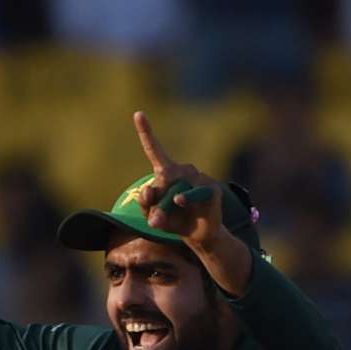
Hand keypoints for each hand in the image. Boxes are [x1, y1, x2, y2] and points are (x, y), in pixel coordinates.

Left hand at [133, 111, 222, 249]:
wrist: (200, 235)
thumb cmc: (175, 221)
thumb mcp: (156, 218)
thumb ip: (148, 209)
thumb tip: (151, 201)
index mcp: (167, 173)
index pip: (155, 151)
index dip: (146, 132)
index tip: (138, 114)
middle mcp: (183, 170)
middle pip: (162, 180)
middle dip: (156, 200)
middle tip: (155, 217)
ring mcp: (199, 177)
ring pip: (175, 189)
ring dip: (168, 206)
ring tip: (172, 217)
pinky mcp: (212, 188)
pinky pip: (194, 193)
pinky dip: (186, 198)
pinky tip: (180, 200)